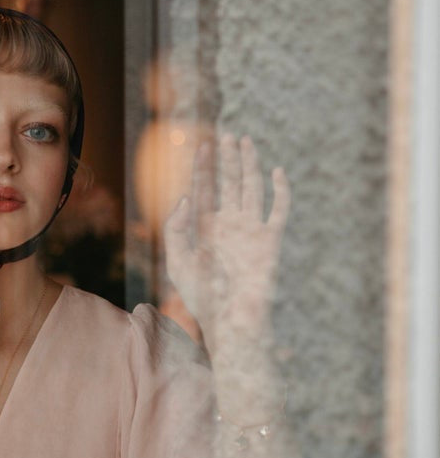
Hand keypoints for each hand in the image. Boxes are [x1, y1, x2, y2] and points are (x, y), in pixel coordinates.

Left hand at [163, 133, 288, 356]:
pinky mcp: (270, 241)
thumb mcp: (177, 262)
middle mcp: (229, 225)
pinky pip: (279, 211)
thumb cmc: (202, 299)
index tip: (202, 145)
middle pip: (229, 183)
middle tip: (225, 135)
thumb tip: (187, 198)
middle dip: (226, 160)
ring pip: (252, 189)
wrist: (231, 322)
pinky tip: (278, 172)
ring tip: (245, 141)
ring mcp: (250, 231)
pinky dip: (281, 192)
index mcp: (207, 229)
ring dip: (249, 165)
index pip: (205, 189)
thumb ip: (176, 229)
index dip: (203, 167)